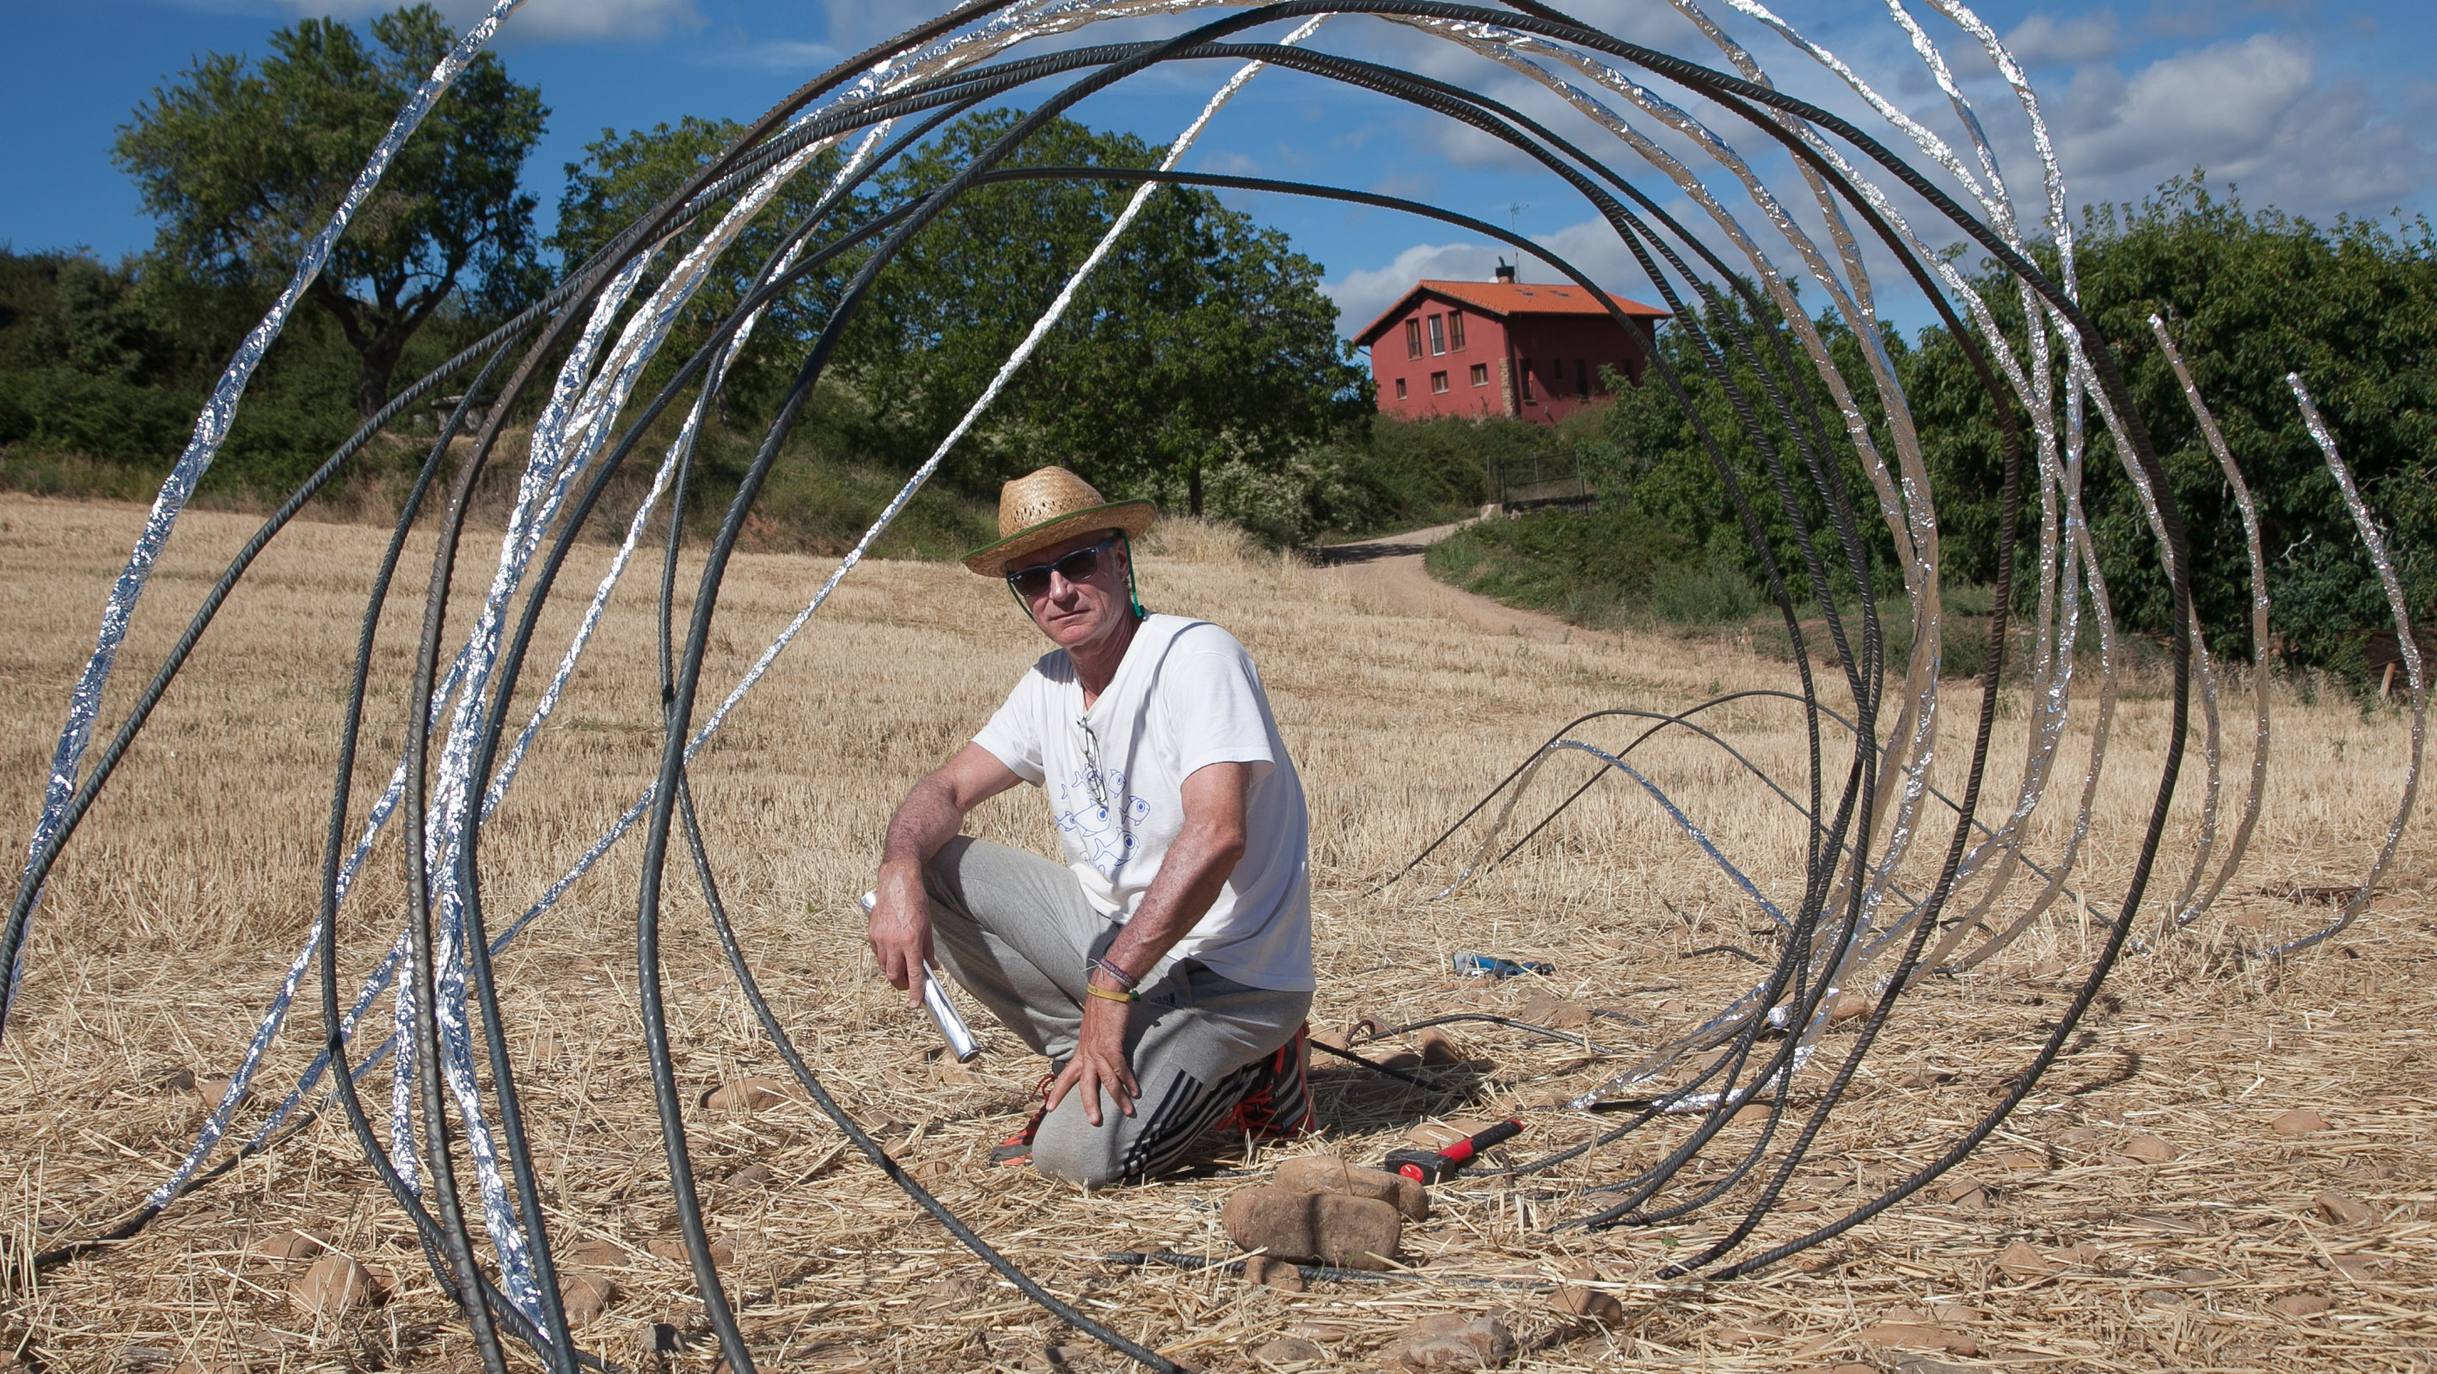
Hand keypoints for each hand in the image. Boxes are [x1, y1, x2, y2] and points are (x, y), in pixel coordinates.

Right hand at [866, 864, 932, 1009]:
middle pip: (893, 975)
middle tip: (908, 985)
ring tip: (901, 969)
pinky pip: (877, 953)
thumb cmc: (916, 901)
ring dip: (892, 972)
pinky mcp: (871, 932)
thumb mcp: (927, 926)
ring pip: (884, 966)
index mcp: (911, 941)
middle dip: (900, 984)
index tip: (914, 1004)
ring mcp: (880, 938)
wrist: (897, 881)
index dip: (914, 992)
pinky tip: (892, 954)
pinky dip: (884, 958)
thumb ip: (928, 950)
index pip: (913, 974)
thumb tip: (932, 968)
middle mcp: (894, 942)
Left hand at [1045, 994, 1136, 1126]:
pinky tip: (1135, 1092)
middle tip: (1094, 1122)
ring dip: (1118, 1098)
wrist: (1106, 990)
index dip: (1058, 1092)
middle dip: (1089, 1104)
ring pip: (1107, 1081)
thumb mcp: (1093, 1030)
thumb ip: (1094, 1043)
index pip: (1066, 1075)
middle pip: (1085, 1084)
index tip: (1049, 1108)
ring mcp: (1098, 1050)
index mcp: (1081, 1051)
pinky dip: (1129, 1082)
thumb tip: (1098, 1050)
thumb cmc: (1102, 1008)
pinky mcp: (1112, 1046)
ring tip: (1128, 1112)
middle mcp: (1087, 1053)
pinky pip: (1121, 1069)